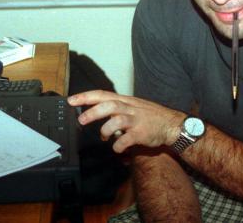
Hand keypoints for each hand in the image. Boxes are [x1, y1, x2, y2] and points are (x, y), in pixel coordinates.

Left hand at [67, 90, 184, 152]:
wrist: (171, 124)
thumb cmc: (149, 116)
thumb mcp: (132, 107)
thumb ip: (114, 110)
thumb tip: (94, 113)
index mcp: (125, 101)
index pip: (102, 95)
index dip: (86, 97)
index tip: (71, 100)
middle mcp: (130, 108)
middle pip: (109, 105)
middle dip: (93, 112)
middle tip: (81, 120)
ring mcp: (136, 120)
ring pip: (117, 120)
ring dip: (106, 129)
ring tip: (103, 137)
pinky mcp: (142, 133)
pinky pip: (127, 139)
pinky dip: (118, 144)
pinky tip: (116, 148)